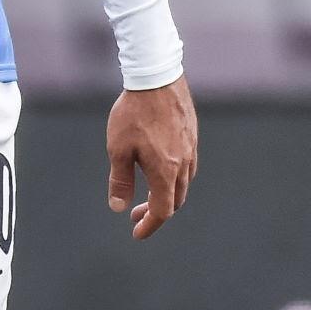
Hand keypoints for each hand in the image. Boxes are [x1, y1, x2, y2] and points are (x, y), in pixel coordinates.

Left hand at [106, 75, 196, 240]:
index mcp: (166, 171)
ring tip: (146, 192)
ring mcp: (191, 149)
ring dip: (166, 194)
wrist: (156, 77)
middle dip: (156, 212)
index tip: (136, 232)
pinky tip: (159, 168)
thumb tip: (118, 207)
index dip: (149, 225)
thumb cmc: (133, 112)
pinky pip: (187, 166)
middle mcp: (184, 164)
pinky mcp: (192, 136)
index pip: (162, 211)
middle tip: (135, 213)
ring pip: (183, 184)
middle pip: (175, 201)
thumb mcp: (118, 148)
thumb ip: (120, 180)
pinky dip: (174, 177)